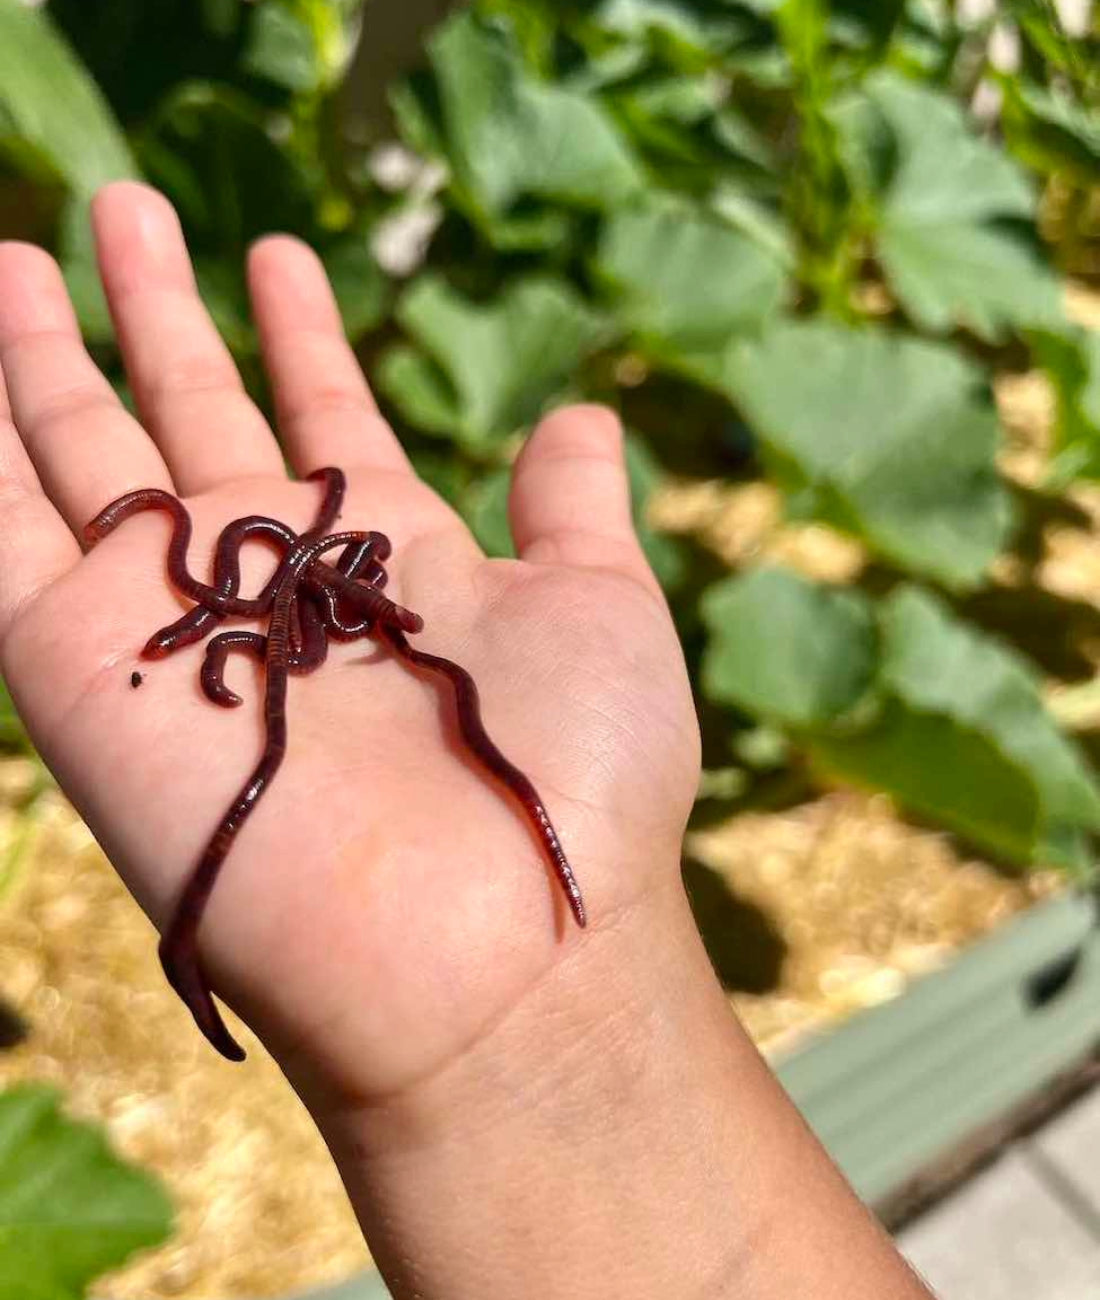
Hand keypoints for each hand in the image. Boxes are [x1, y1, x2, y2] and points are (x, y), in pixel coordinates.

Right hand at [0, 182, 700, 1105]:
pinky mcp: (75, 670)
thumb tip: (583, 416)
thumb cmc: (578, 782)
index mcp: (384, 562)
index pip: (323, 419)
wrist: (491, 950)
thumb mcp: (601, 611)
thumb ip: (575, 509)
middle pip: (192, 418)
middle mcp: (272, 585)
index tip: (278, 257)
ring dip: (42, 356)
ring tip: (18, 246)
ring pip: (83, 457)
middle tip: (120, 205)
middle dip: (157, 312)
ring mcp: (171, 625)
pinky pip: (3, 533)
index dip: (298, 338)